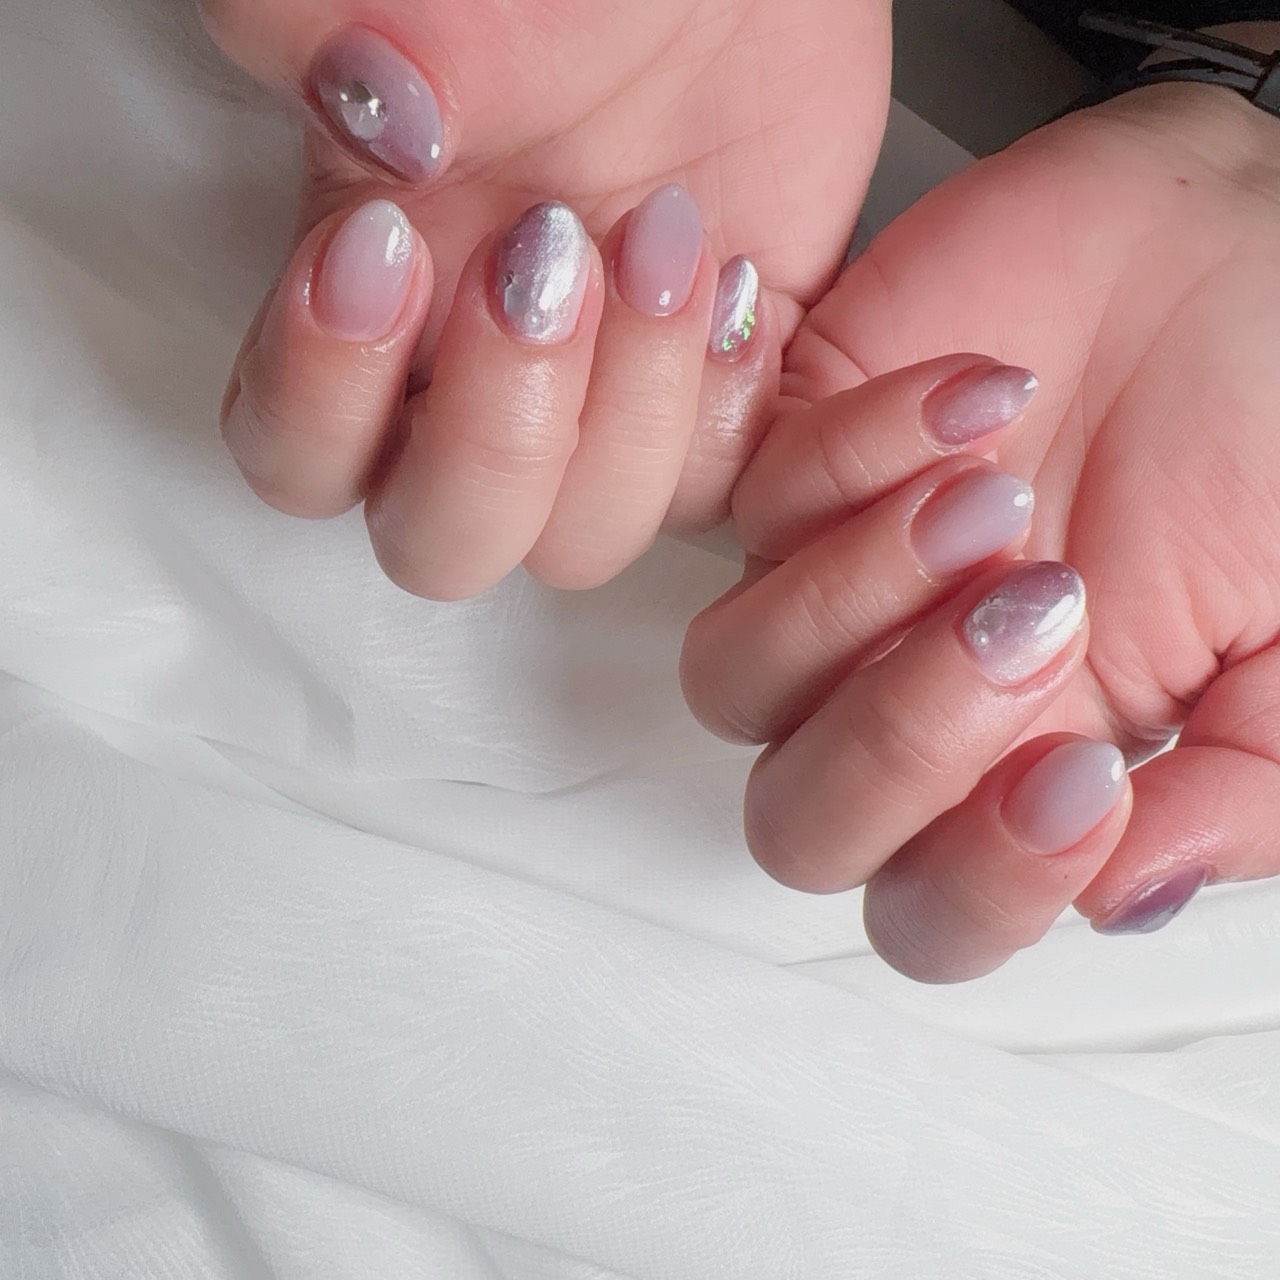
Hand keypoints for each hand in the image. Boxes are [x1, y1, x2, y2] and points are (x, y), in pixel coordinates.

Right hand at [199, 0, 889, 594]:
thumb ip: (346, 23)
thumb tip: (383, 107)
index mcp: (376, 295)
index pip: (297, 452)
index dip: (325, 395)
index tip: (387, 247)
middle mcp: (482, 375)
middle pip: (443, 543)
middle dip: (498, 438)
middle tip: (550, 262)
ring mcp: (605, 399)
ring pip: (585, 541)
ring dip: (633, 418)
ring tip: (665, 244)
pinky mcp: (719, 396)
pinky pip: (718, 491)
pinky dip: (733, 410)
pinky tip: (741, 285)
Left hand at [691, 80, 1279, 979]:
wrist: (1238, 259)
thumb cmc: (1272, 446)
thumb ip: (1242, 788)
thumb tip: (1127, 894)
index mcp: (1024, 771)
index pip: (934, 912)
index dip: (987, 884)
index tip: (1088, 775)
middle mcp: (906, 696)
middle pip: (800, 825)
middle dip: (901, 746)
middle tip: (1039, 618)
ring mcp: (835, 584)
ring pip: (733, 677)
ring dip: (852, 604)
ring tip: (994, 502)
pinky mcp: (795, 460)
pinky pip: (747, 500)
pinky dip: (850, 455)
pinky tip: (985, 396)